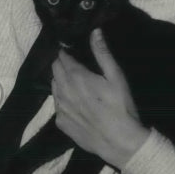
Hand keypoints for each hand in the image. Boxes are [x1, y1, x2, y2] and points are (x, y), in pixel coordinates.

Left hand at [51, 28, 149, 168]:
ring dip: (59, 80)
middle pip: (55, 70)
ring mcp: (60, 107)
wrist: (119, 142)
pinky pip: (56, 105)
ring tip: (72, 81)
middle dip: (61, 64)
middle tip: (71, 64)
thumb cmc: (121, 106)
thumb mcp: (116, 77)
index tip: (71, 50)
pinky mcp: (61, 122)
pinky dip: (62, 99)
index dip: (66, 53)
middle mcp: (63, 90)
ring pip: (53, 87)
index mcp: (76, 77)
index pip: (63, 58)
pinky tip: (73, 101)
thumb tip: (94, 31)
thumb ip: (103, 53)